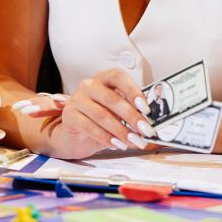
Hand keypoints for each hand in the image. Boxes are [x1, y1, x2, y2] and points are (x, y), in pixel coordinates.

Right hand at [12, 68, 155, 156]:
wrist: (76, 133)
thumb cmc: (102, 117)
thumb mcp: (118, 110)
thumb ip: (132, 110)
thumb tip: (152, 120)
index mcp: (104, 77)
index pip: (119, 77)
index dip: (133, 91)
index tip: (146, 108)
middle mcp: (90, 85)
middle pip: (112, 99)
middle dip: (132, 117)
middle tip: (145, 131)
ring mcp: (77, 99)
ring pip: (102, 115)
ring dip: (121, 131)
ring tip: (134, 141)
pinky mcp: (70, 115)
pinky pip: (90, 127)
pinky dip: (106, 138)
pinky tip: (117, 144)